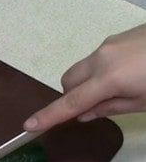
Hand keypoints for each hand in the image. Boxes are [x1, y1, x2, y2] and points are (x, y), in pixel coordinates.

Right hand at [25, 24, 145, 130]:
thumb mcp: (145, 102)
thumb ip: (111, 108)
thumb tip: (85, 114)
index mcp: (109, 78)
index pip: (71, 102)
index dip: (50, 116)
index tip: (28, 126)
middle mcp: (101, 57)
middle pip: (68, 81)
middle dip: (72, 96)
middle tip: (94, 108)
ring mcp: (109, 44)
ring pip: (83, 68)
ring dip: (88, 83)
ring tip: (120, 88)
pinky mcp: (120, 36)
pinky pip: (99, 57)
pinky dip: (102, 70)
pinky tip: (130, 72)